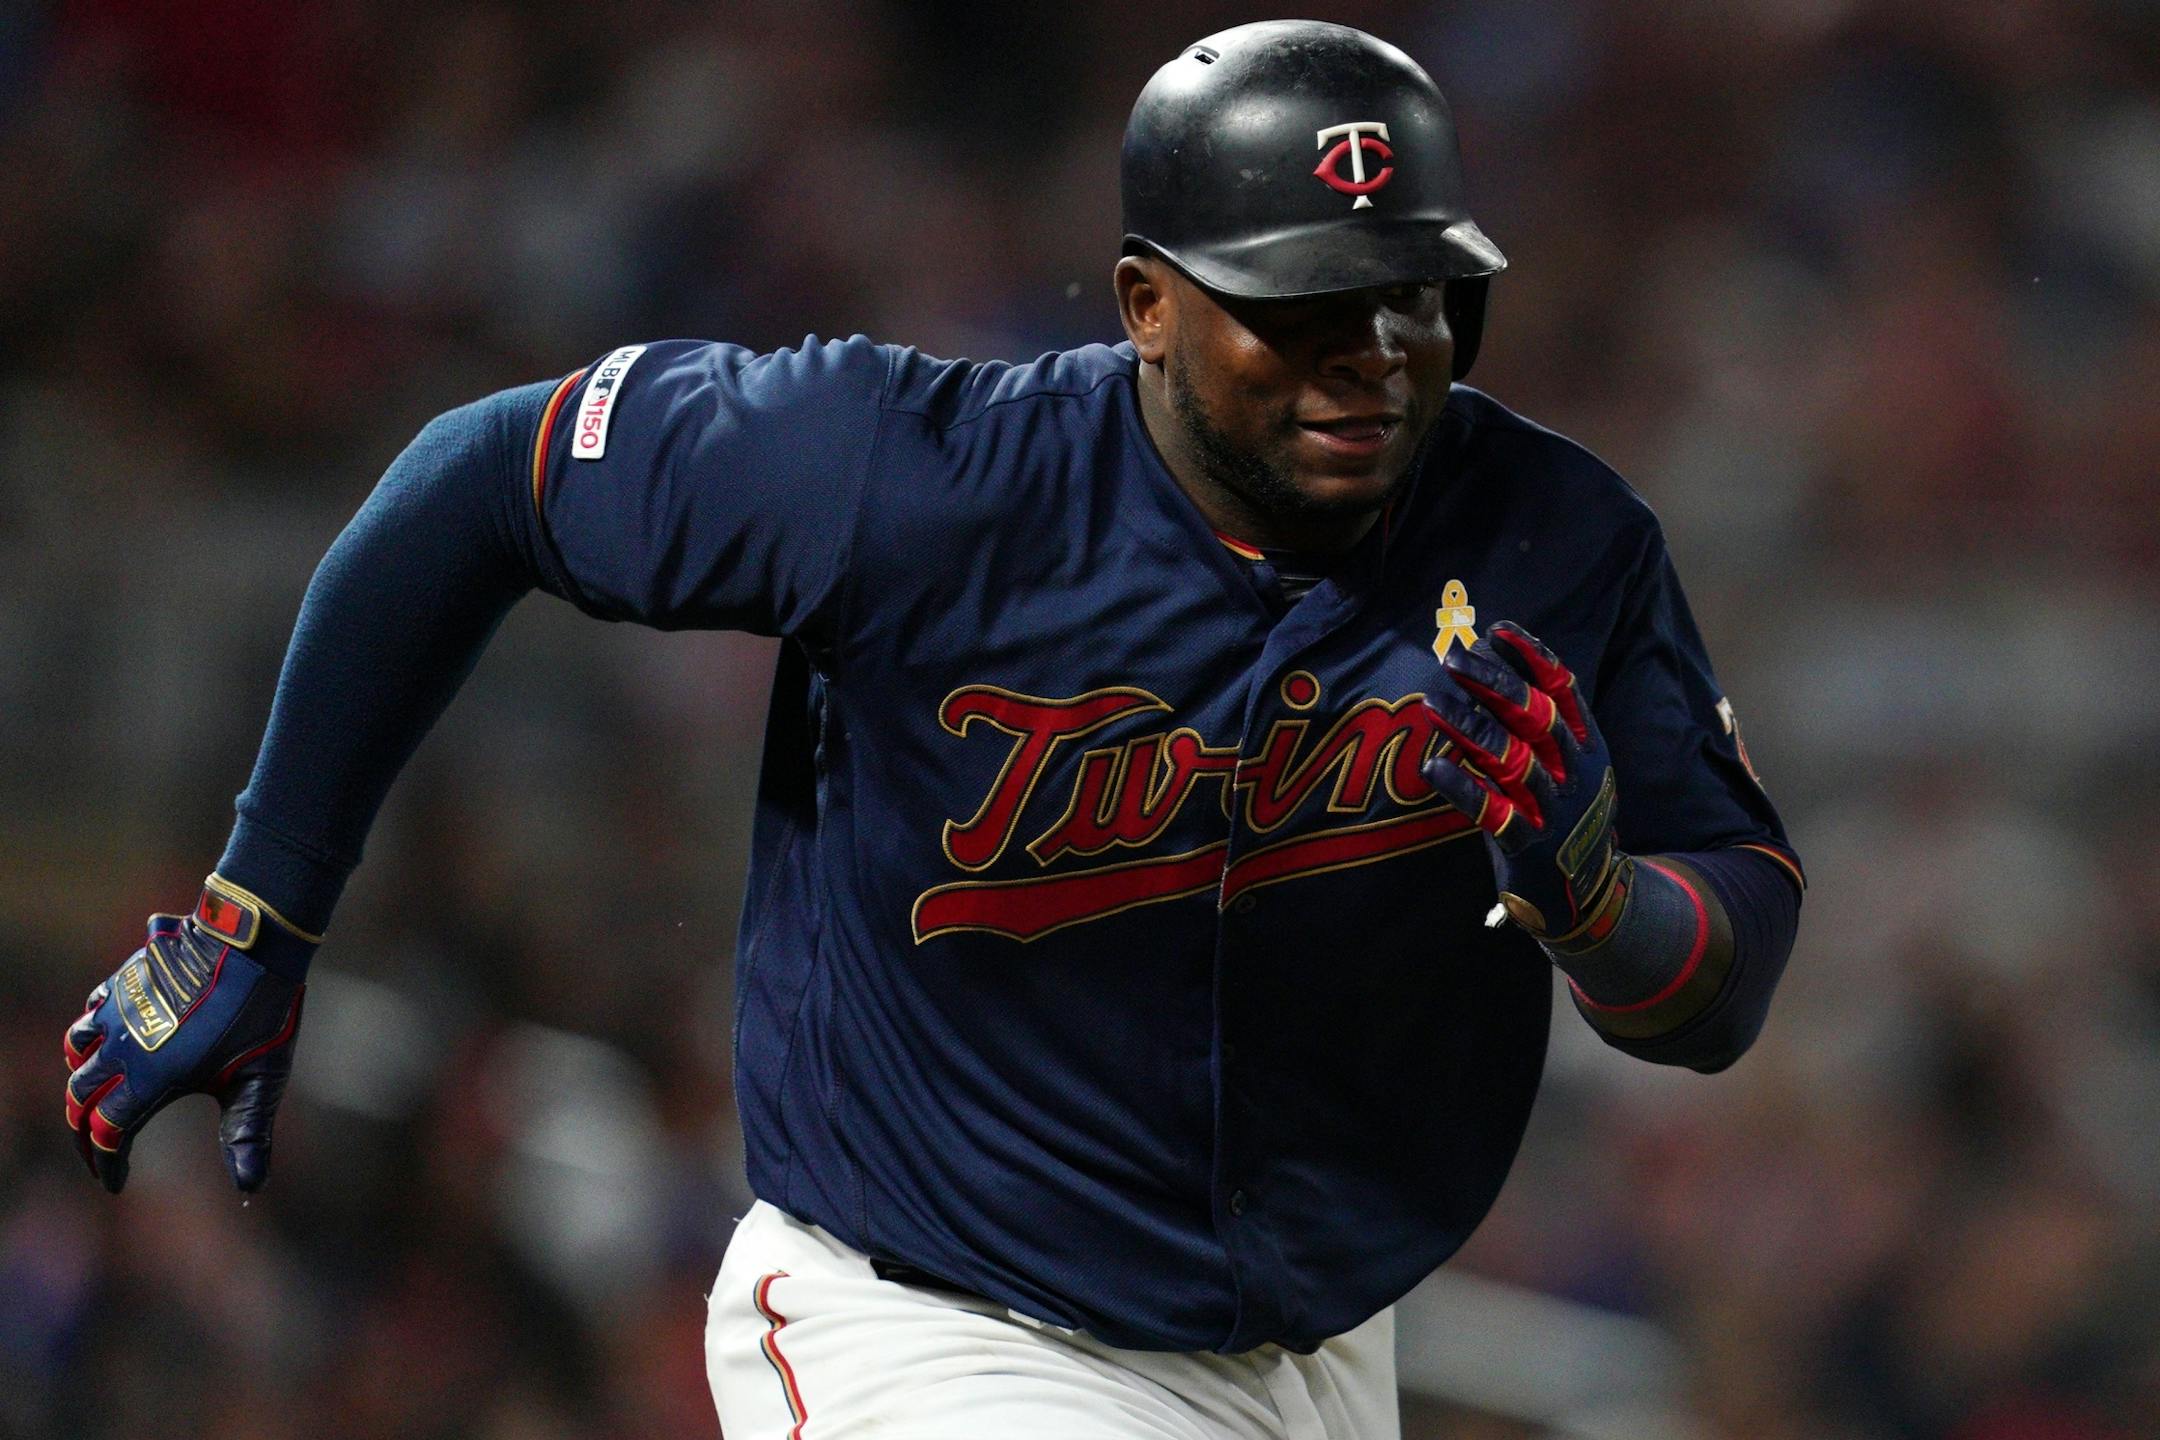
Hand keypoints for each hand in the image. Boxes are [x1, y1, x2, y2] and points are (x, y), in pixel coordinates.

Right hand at [64, 876, 313, 1193]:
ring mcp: (119, 1011)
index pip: (109, 1134)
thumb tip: (251, 1187)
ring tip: (92, 1099)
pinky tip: (104, 1040)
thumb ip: (247, 1134)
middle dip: (84, 1132)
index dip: (108, 1164)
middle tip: (97, 1152)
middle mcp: (122, 1048)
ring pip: (76, 1054)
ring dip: (79, 1081)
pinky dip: (88, 1036)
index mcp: (149, 1080)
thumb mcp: (259, 1080)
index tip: (113, 1182)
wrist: (253, 945)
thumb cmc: (261, 1014)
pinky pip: (91, 1013)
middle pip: (81, 1099)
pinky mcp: (125, 980)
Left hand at [1420, 622, 1621, 941]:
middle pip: (1536, 716)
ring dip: (1470, 726)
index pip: (1564, 689)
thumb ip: (1532, 729)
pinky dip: (1463, 788)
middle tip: (1453, 659)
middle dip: (1494, 682)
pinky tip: (1433, 767)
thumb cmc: (1561, 819)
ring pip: (1514, 759)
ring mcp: (1556, 811)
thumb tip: (1486, 669)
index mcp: (1587, 747)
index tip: (1497, 630)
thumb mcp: (1563, 769)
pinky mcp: (1531, 847)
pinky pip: (1495, 813)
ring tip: (1433, 702)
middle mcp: (1576, 773)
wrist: (1588, 896)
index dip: (1531, 656)